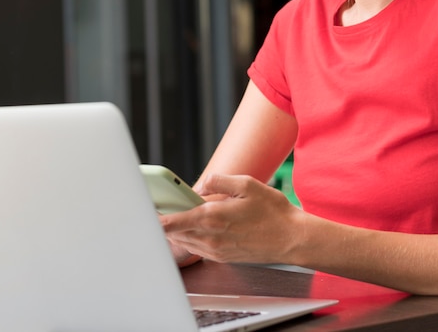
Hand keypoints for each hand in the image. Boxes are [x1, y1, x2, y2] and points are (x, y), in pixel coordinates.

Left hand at [160, 173, 302, 264]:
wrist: (291, 238)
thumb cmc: (272, 211)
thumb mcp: (247, 184)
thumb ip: (218, 181)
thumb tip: (199, 184)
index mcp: (214, 217)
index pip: (174, 222)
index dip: (157, 219)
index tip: (146, 213)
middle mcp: (212, 237)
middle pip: (175, 233)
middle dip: (166, 222)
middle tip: (161, 208)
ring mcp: (217, 250)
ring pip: (185, 242)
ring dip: (178, 231)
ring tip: (178, 215)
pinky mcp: (223, 257)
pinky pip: (198, 249)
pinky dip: (191, 238)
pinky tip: (198, 226)